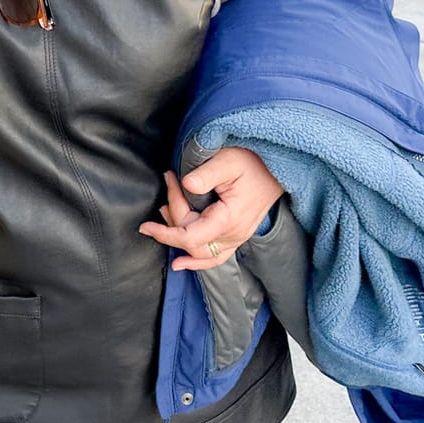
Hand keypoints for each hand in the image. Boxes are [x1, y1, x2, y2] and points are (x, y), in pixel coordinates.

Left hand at [138, 148, 285, 272]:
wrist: (278, 169)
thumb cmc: (253, 162)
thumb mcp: (228, 161)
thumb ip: (206, 174)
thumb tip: (185, 184)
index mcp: (229, 219)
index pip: (190, 237)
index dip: (165, 234)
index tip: (145, 226)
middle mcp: (234, 234)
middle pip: (192, 244)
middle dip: (172, 221)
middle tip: (169, 186)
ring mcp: (237, 238)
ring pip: (202, 254)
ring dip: (180, 241)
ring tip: (164, 218)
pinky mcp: (237, 236)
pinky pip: (215, 256)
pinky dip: (197, 261)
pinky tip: (181, 262)